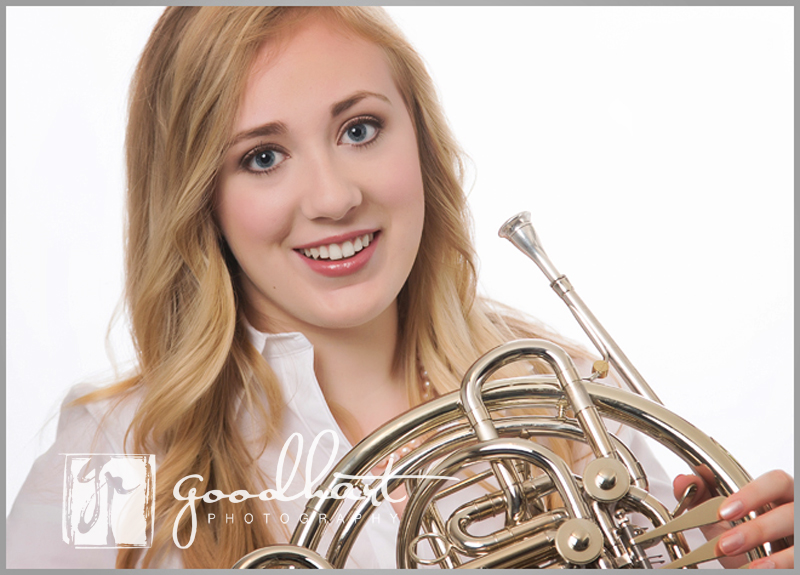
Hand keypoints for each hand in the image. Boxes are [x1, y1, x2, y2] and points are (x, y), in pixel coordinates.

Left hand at [673, 469, 793, 568]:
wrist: (760, 563)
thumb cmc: (752, 536)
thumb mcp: (726, 518)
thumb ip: (704, 496)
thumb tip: (683, 480)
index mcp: (781, 494)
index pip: (776, 481)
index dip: (752, 495)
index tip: (724, 511)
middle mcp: (796, 511)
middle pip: (789, 513)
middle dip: (757, 529)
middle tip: (726, 543)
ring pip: (796, 543)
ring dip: (769, 555)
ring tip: (737, 560)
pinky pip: (797, 561)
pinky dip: (780, 565)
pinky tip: (758, 569)